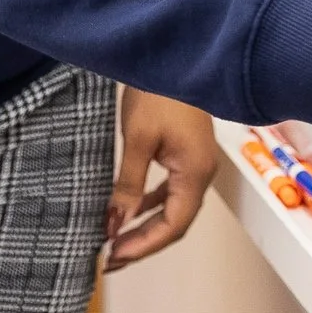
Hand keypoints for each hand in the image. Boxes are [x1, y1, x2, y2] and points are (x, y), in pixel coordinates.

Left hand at [104, 89, 218, 270]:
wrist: (174, 54)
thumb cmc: (158, 92)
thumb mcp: (138, 138)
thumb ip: (129, 184)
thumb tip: (115, 224)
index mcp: (195, 173)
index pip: (173, 226)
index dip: (143, 245)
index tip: (112, 256)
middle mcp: (201, 173)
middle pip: (175, 222)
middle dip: (143, 241)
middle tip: (109, 258)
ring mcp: (196, 164)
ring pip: (172, 208)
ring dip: (145, 225)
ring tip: (116, 240)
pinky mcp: (187, 153)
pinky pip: (171, 190)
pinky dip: (150, 204)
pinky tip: (130, 209)